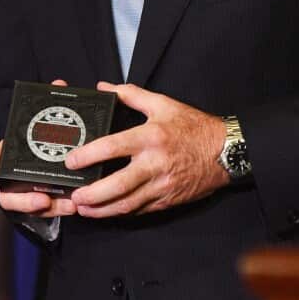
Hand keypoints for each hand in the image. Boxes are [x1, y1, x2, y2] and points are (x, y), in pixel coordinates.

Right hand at [0, 79, 76, 217]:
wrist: (53, 147)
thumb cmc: (45, 132)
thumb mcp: (46, 118)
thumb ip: (50, 102)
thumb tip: (59, 84)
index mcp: (10, 152)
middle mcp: (12, 175)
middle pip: (6, 195)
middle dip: (24, 200)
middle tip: (43, 200)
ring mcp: (25, 190)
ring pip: (27, 207)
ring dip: (47, 209)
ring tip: (68, 206)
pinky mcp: (40, 200)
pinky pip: (45, 211)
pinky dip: (58, 210)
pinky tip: (73, 206)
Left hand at [67, 82, 227, 217]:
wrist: (226, 152)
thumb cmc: (195, 128)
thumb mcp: (163, 104)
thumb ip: (131, 94)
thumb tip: (104, 87)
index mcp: (151, 137)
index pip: (113, 147)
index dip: (89, 156)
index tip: (72, 161)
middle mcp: (155, 164)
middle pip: (118, 185)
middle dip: (92, 195)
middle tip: (74, 197)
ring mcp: (162, 185)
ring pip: (128, 204)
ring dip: (102, 210)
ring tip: (84, 209)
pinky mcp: (167, 199)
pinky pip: (140, 210)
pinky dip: (121, 212)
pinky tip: (107, 211)